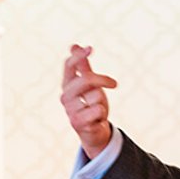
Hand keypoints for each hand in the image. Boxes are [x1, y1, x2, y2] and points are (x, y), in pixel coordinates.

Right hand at [61, 44, 117, 158]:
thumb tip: (74, 45)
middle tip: (114, 84)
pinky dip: (102, 114)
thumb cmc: (90, 105)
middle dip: (103, 80)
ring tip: (97, 110)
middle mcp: (65, 96)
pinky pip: (98, 110)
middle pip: (86, 79)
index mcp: (67, 85)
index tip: (91, 48)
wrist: (93, 132)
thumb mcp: (90, 85)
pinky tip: (97, 119)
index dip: (79, 56)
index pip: (69, 66)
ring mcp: (70, 110)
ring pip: (96, 96)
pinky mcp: (78, 123)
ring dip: (102, 103)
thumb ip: (83, 67)